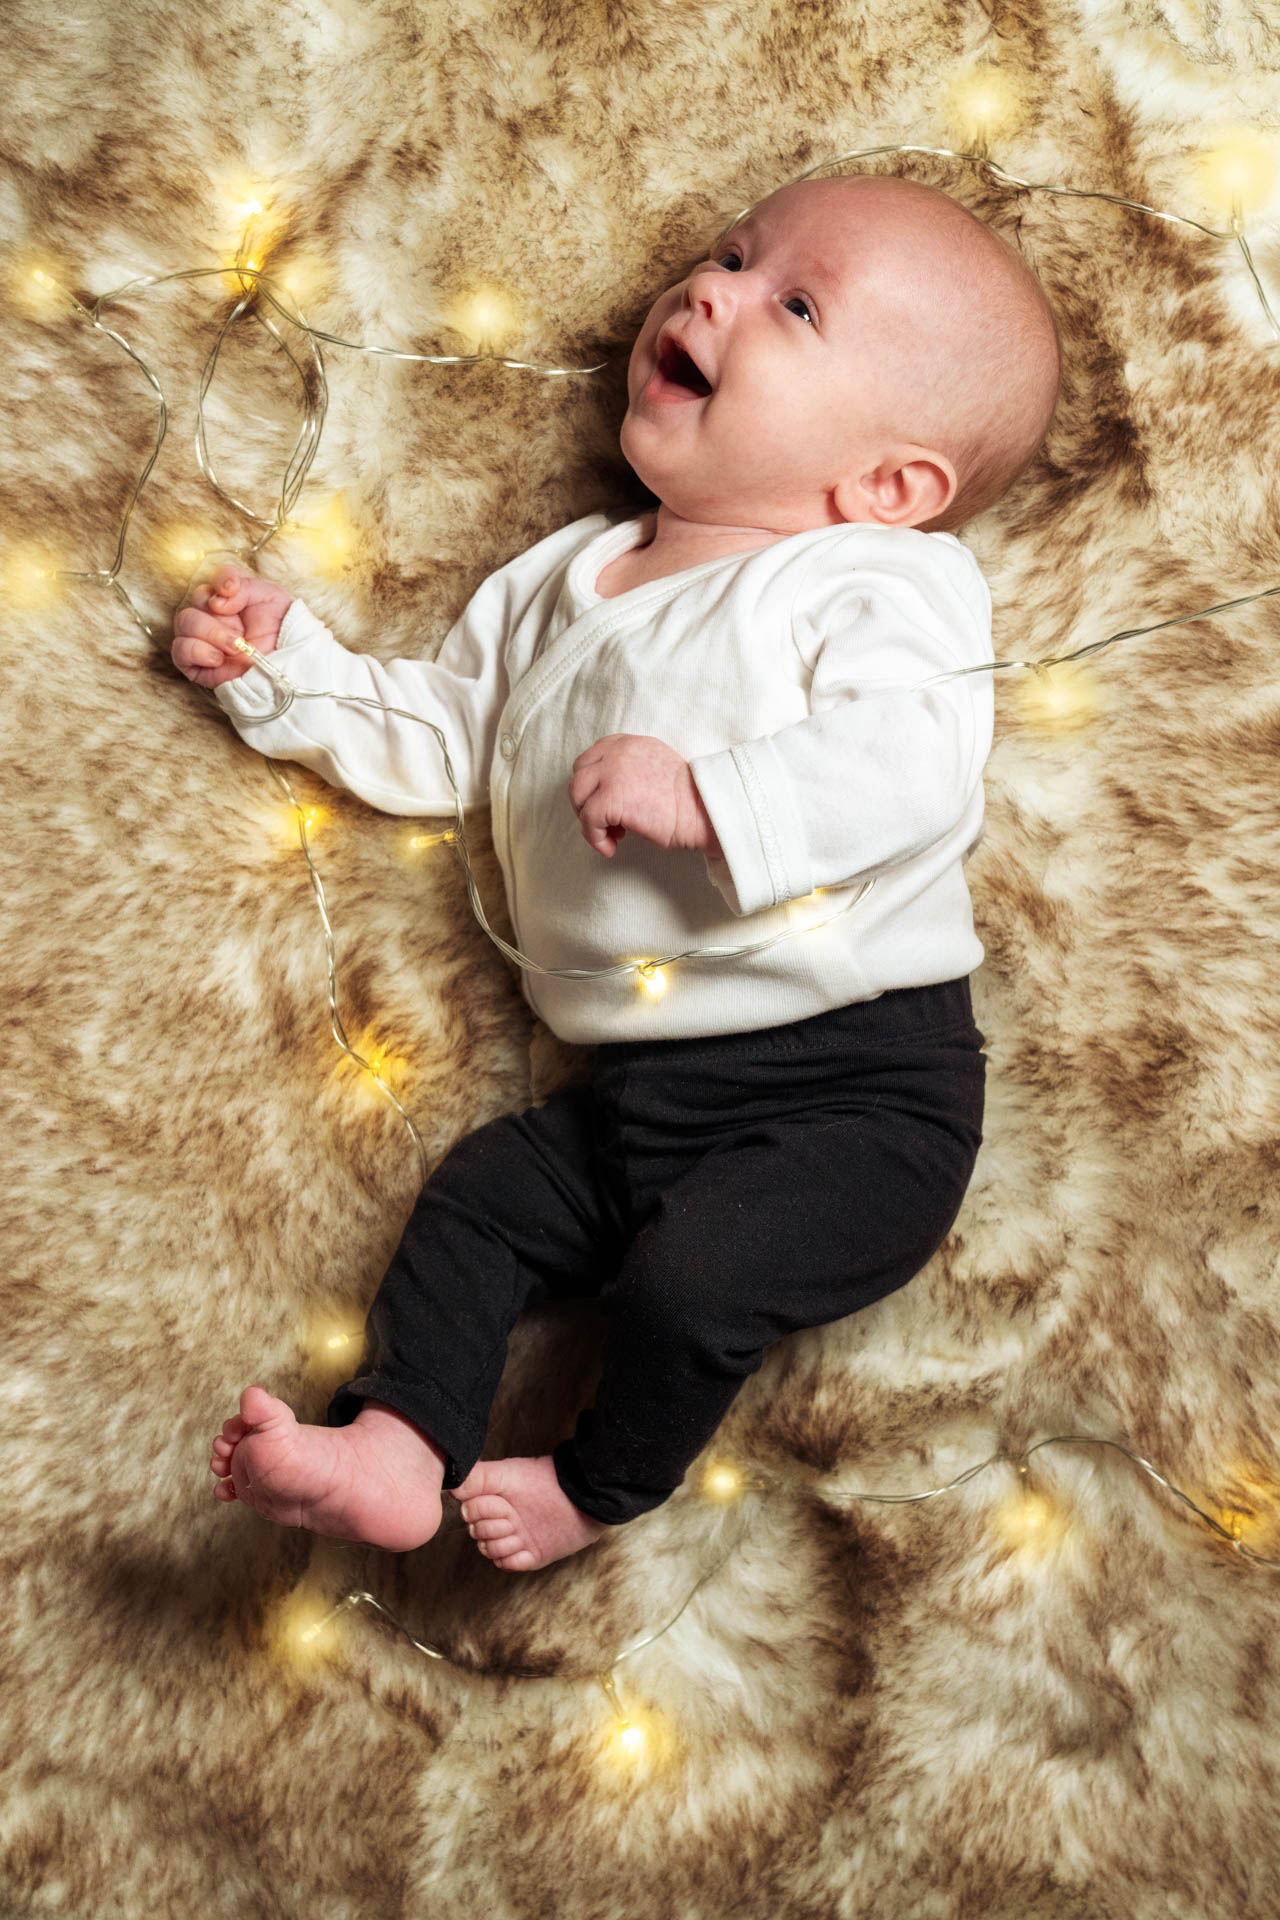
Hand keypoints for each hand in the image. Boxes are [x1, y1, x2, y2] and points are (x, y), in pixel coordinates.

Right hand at [171, 563, 293, 687]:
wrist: (286, 670)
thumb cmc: (280, 635)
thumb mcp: (271, 599)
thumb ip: (245, 587)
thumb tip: (217, 601)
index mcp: (231, 598)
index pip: (216, 577)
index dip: (221, 580)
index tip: (231, 590)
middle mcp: (213, 614)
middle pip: (197, 598)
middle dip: (218, 617)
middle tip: (239, 635)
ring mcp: (202, 638)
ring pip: (185, 621)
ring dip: (211, 634)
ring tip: (233, 648)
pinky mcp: (194, 663)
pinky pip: (179, 649)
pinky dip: (198, 651)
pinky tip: (217, 659)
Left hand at [568, 733, 722, 858]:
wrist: (704, 810)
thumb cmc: (688, 800)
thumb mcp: (654, 769)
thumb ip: (630, 770)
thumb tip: (608, 795)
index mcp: (629, 743)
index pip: (592, 757)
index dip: (592, 784)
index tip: (604, 804)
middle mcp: (618, 752)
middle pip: (579, 775)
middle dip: (585, 802)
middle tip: (605, 823)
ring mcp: (612, 773)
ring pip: (577, 795)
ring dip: (587, 819)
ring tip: (610, 836)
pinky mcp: (611, 798)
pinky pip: (588, 820)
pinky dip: (595, 838)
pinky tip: (612, 847)